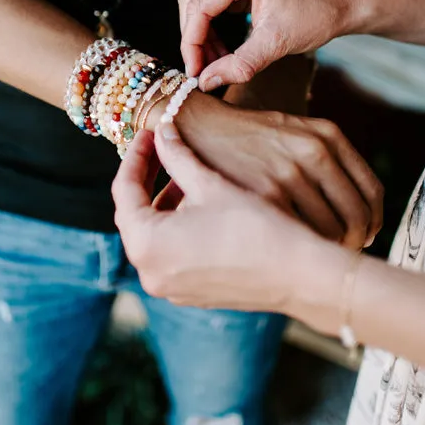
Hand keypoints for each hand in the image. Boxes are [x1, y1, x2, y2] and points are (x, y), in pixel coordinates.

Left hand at [113, 127, 351, 332]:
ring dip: (163, 200)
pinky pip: (171, 252)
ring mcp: (170, 288)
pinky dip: (177, 225)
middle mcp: (150, 272)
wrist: (300, 274)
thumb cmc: (255, 227)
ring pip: (153, 234)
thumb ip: (178, 156)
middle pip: (134, 214)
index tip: (149, 132)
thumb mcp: (211, 185)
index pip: (124, 190)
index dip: (136, 155)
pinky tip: (200, 201)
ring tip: (185, 170)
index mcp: (146, 244)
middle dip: (146, 177)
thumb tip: (162, 131)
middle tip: (161, 145)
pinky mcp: (191, 293)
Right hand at [173, 91, 382, 249]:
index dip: (373, 222)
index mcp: (327, 136)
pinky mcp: (266, 193)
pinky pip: (302, 233)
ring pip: (334, 231)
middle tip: (340, 254)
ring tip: (315, 256)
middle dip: (356, 242)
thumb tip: (362, 217)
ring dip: (330, 250)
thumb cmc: (247, 137)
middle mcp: (315, 151)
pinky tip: (292, 251)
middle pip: (359, 216)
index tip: (363, 237)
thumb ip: (327, 159)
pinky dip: (304, 248)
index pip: (372, 192)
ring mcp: (291, 173)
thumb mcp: (294, 132)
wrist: (198, 125)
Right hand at [178, 0, 354, 90]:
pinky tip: (220, 49)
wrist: (340, 3)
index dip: (192, 42)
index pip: (199, 5)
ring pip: (197, 0)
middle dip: (194, 38)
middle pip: (192, 0)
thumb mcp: (276, 44)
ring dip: (201, 34)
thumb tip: (205, 82)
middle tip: (202, 70)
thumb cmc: (316, 17)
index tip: (194, 72)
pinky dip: (210, 25)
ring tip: (214, 62)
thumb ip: (239, 64)